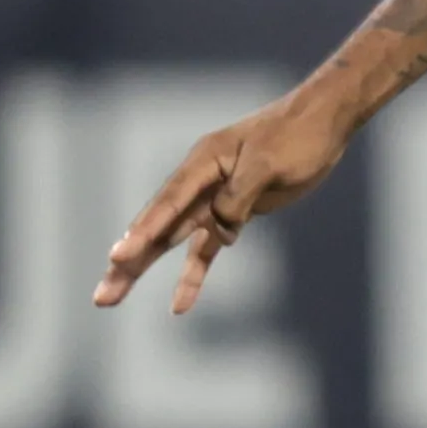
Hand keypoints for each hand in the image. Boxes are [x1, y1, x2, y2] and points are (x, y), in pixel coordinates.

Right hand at [93, 92, 352, 313]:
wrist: (325, 122)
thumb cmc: (297, 135)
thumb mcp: (268, 163)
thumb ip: (238, 198)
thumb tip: (220, 233)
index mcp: (204, 161)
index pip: (168, 203)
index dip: (143, 232)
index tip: (118, 257)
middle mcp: (200, 181)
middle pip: (157, 227)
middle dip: (127, 261)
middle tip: (101, 296)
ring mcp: (214, 199)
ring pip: (171, 241)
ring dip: (143, 269)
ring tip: (109, 299)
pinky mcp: (234, 213)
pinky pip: (206, 247)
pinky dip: (193, 274)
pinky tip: (179, 305)